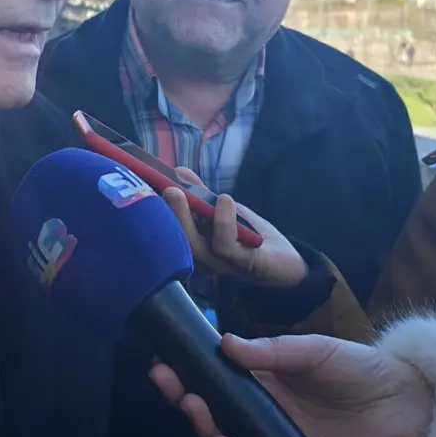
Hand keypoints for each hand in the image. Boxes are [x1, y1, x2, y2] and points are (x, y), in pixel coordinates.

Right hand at [150, 331, 432, 436]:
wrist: (404, 406)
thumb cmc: (359, 368)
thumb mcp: (315, 350)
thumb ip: (272, 351)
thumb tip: (224, 342)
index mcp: (263, 378)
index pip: (215, 376)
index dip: (186, 371)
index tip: (160, 361)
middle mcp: (262, 412)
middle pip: (213, 411)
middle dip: (186, 399)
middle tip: (171, 387)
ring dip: (206, 429)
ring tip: (196, 412)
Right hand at [163, 168, 306, 288]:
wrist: (288, 264)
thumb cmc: (253, 238)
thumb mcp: (225, 211)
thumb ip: (201, 195)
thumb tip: (179, 171)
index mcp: (194, 246)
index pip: (167, 233)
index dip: (155, 211)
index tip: (147, 185)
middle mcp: (202, 260)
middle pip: (177, 241)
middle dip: (169, 214)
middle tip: (165, 189)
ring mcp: (221, 265)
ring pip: (195, 246)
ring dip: (187, 218)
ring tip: (183, 193)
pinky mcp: (243, 264)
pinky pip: (225, 246)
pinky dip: (222, 222)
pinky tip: (225, 200)